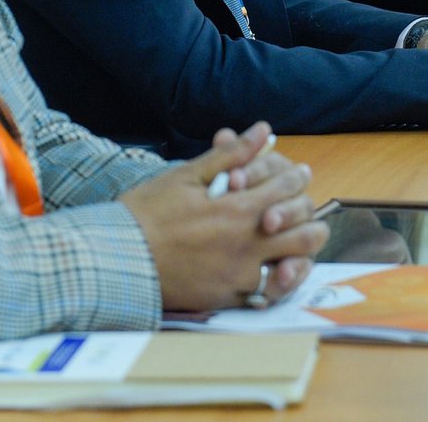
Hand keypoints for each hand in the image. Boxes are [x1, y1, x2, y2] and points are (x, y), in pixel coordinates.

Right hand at [120, 122, 327, 311]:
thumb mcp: (187, 175)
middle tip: (305, 205)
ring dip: (303, 250)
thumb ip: (230, 155)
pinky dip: (280, 279)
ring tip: (300, 239)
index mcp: (237, 208)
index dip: (297, 178)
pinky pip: (270, 292)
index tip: (299, 173)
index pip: (285, 189)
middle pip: (302, 230)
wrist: (119, 258)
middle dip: (308, 214)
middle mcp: (246, 243)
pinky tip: (279, 268)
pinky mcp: (229, 297)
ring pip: (295, 264)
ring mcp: (240, 274)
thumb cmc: (147, 212)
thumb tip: (263, 131)